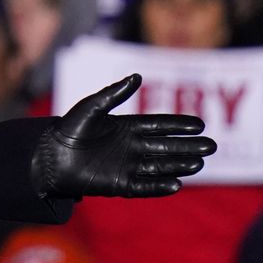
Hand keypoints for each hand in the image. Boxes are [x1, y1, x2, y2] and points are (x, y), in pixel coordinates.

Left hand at [30, 74, 214, 198]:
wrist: (50, 157)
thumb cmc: (69, 129)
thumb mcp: (91, 107)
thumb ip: (114, 94)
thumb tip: (137, 77)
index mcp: (126, 127)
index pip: (158, 125)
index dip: (178, 125)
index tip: (200, 124)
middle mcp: (130, 147)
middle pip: (165, 146)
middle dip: (187, 146)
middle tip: (211, 146)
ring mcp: (126, 166)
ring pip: (159, 166)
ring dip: (178, 165)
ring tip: (199, 163)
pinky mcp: (118, 184)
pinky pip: (143, 186)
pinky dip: (159, 186)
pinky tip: (176, 184)